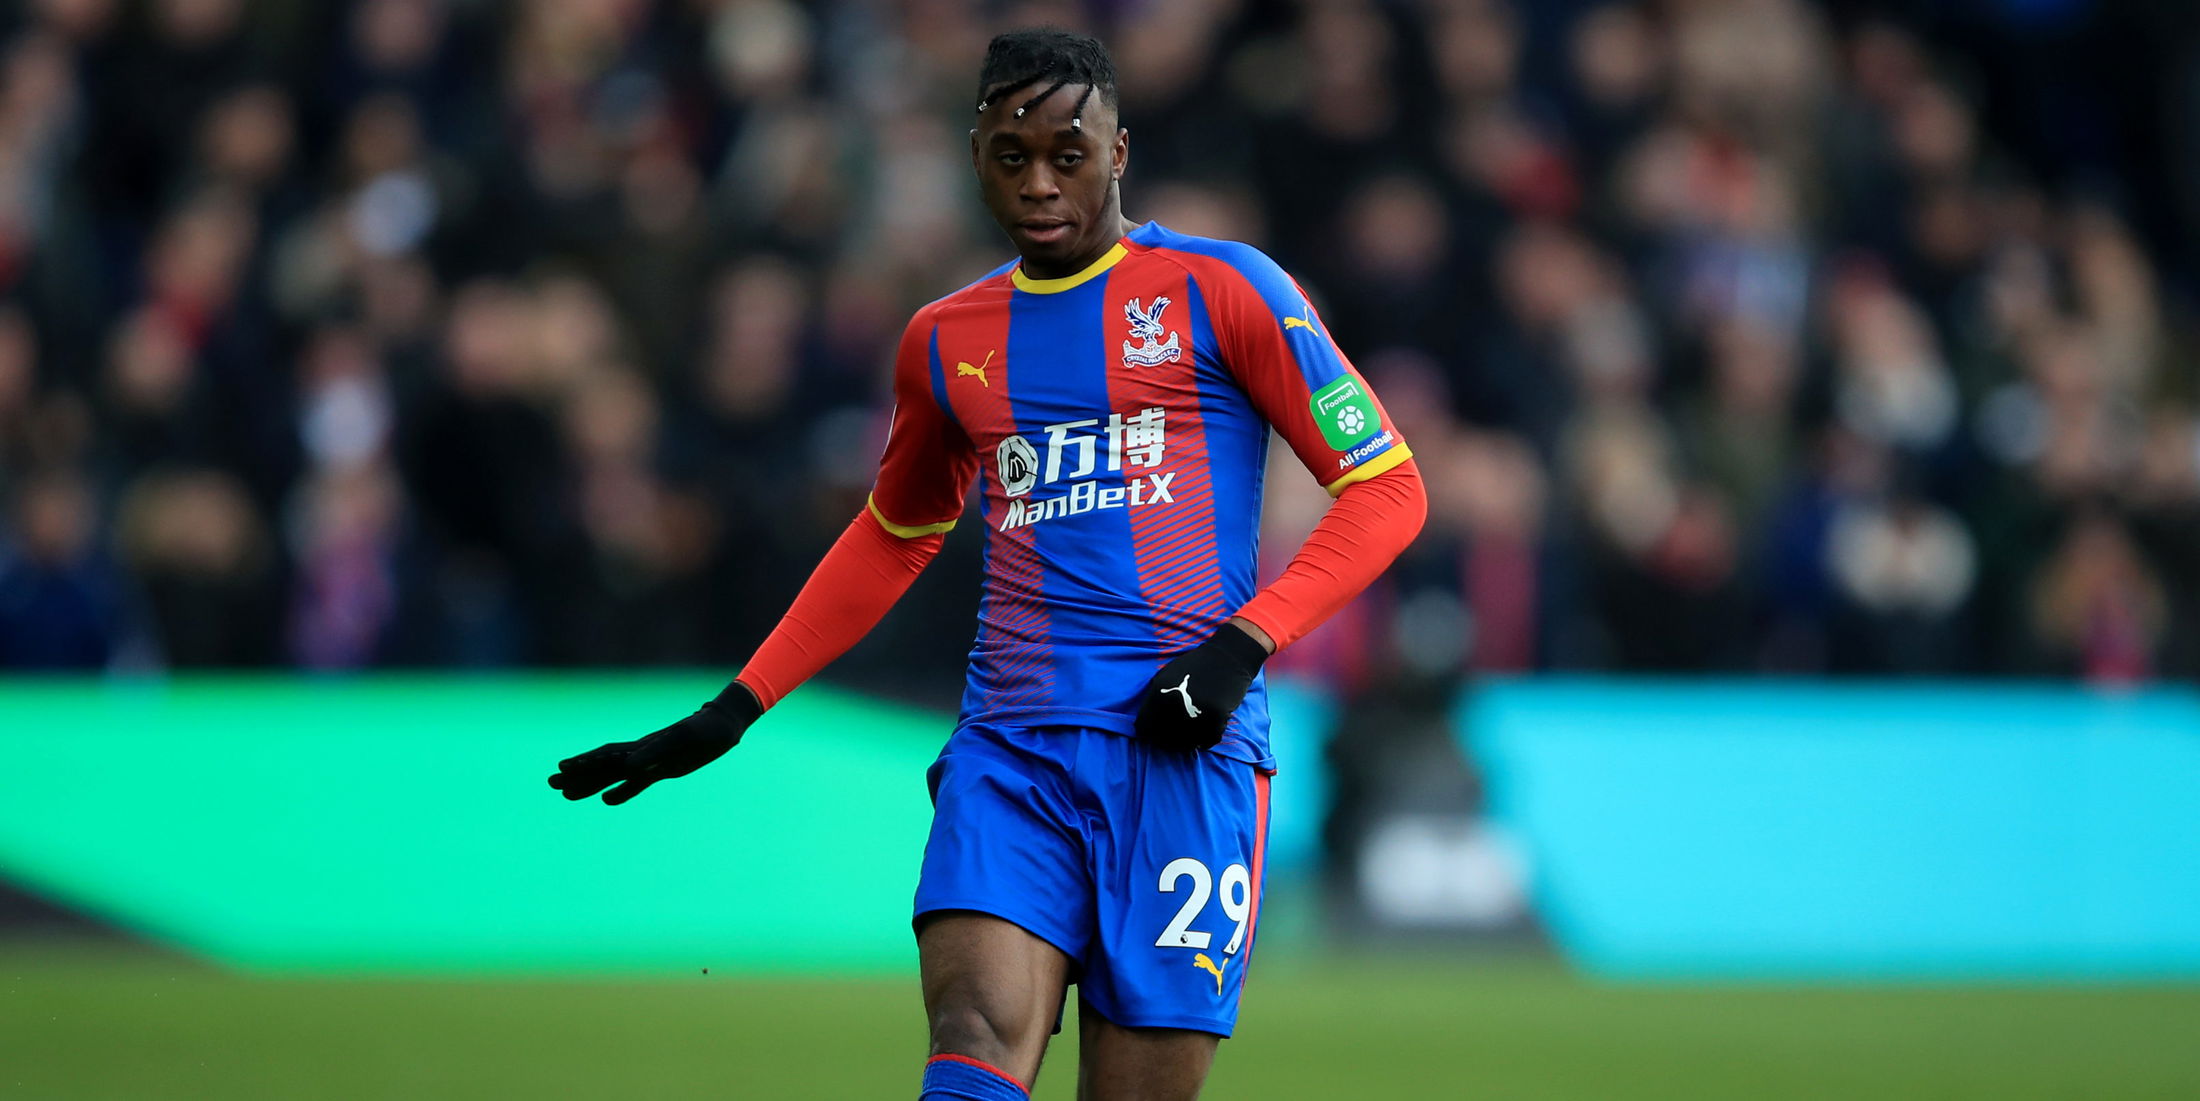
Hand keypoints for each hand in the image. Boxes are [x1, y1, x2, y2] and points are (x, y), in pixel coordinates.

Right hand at [549, 683, 761, 804]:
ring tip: (566, 796)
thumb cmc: (702, 730)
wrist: (721, 728)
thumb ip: (654, 753)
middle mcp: (641, 755)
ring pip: (613, 776)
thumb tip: (627, 768)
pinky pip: (635, 783)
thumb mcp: (680, 741)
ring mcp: (650, 763)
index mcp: (642, 747)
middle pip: (602, 767)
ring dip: (590, 785)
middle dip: (577, 776)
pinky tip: (606, 800)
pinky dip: (621, 792)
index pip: (606, 757)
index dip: (584, 763)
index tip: (562, 770)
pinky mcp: (662, 770)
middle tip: (551, 785)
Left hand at [1133, 621, 1270, 751]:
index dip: (1146, 734)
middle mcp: (1176, 705)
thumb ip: (1155, 698)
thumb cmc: (1194, 666)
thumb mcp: (1166, 675)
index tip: (1150, 738)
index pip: (1144, 726)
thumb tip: (1144, 724)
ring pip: (1186, 744)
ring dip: (1185, 745)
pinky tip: (1202, 738)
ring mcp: (1197, 712)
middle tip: (1169, 744)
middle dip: (1164, 743)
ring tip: (1185, 743)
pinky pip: (1208, 741)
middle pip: (1163, 739)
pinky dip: (1205, 742)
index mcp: (1160, 694)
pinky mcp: (1217, 717)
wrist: (1227, 658)